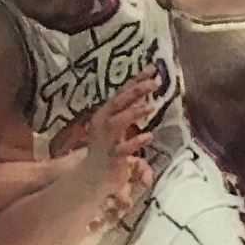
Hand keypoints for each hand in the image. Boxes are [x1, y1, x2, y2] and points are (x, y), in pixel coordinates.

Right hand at [73, 67, 158, 225]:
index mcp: (106, 114)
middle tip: (153, 81)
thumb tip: (144, 98)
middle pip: (120, 102)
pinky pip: (124, 148)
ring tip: (151, 106)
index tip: (152, 68)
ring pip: (119, 122)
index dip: (137, 80)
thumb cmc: (106, 150)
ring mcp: (106, 140)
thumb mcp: (118, 128)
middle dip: (136, 91)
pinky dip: (136, 142)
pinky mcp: (112, 157)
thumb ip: (130, 112)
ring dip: (134, 113)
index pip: (123, 93)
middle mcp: (103, 123)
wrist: (90, 177)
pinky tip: (148, 136)